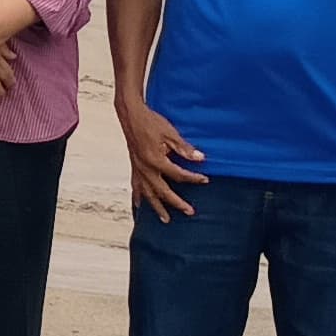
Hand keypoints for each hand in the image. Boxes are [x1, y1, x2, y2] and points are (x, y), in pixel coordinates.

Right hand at [122, 102, 207, 220]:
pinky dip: (138, 197)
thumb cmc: (150, 122)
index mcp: (156, 160)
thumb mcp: (170, 133)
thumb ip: (184, 148)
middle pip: (163, 191)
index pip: (178, 175)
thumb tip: (200, 158)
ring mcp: (138, 170)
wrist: (131, 115)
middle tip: (190, 211)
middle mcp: (145, 169)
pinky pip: (136, 187)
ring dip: (157, 207)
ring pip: (148, 194)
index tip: (205, 179)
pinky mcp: (134, 167)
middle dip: (177, 203)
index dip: (193, 178)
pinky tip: (140, 205)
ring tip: (165, 219)